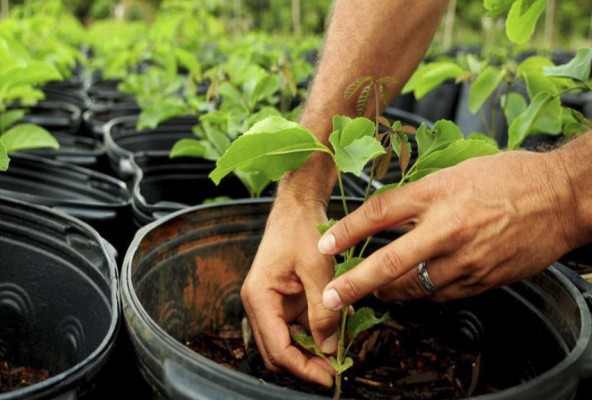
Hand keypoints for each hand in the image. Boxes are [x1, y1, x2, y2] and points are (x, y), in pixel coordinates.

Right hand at [242, 195, 338, 386]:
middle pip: (278, 352)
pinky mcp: (283, 300)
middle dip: (306, 365)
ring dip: (312, 351)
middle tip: (336, 370)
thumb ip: (323, 309)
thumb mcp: (317, 269)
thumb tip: (329, 347)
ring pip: (288, 343)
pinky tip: (336, 332)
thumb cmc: (300, 229)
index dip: (303, 368)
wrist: (297, 206)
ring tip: (340, 352)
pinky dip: (315, 334)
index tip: (330, 376)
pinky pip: (297, 328)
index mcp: (258, 297)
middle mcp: (259, 304)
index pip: (277, 349)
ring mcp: (270, 303)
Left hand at [318, 150, 577, 309]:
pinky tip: (414, 289)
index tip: (324, 244)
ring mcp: (467, 259)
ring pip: (414, 287)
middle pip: (389, 262)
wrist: (564, 197)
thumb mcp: (455, 173)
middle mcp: (448, 229)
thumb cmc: (510, 178)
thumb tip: (383, 216)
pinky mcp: (484, 280)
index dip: (346, 231)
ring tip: (372, 291)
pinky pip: (442, 295)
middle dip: (354, 284)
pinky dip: (423, 294)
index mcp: (438, 194)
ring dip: (388, 292)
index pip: (379, 213)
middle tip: (331, 296)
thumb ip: (419, 197)